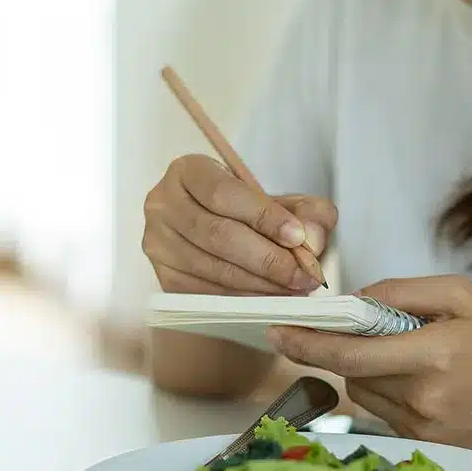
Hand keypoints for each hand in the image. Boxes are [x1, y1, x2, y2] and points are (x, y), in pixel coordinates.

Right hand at [143, 154, 337, 294]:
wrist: (224, 238)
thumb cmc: (252, 215)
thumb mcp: (285, 202)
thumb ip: (309, 212)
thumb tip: (312, 239)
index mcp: (188, 171)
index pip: (224, 193)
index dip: (263, 216)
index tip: (298, 237)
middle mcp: (163, 204)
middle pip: (218, 235)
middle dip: (268, 259)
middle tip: (304, 275)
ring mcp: (158, 243)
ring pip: (213, 268)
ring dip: (260, 284)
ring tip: (294, 289)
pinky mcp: (164, 277)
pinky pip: (206, 293)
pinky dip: (244, 299)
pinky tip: (270, 298)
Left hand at [266, 275, 471, 446]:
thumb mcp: (459, 294)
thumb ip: (400, 291)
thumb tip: (351, 300)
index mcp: (434, 355)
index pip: (352, 354)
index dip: (308, 344)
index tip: (277, 332)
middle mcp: (424, 399)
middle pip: (351, 373)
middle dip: (343, 348)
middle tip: (360, 326)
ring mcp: (424, 427)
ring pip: (361, 393)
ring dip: (364, 369)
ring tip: (407, 353)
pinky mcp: (425, 442)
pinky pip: (381, 410)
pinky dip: (385, 388)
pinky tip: (420, 378)